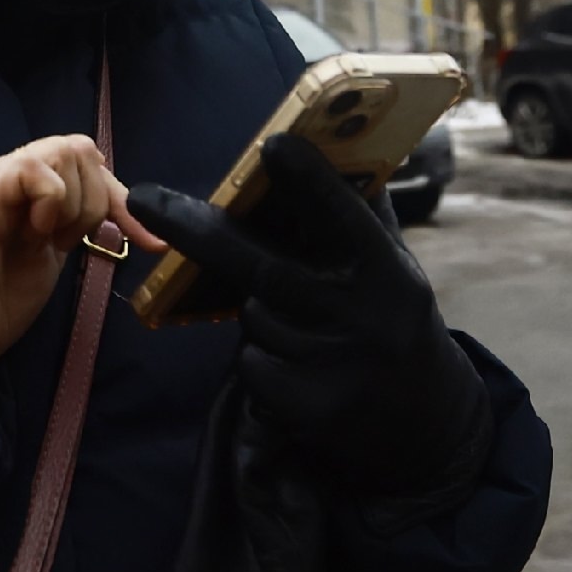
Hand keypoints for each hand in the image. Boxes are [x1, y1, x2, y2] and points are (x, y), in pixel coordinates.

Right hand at [0, 135, 163, 379]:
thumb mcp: (52, 255)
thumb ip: (75, 223)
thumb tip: (134, 211)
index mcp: (18, 188)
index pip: (83, 162)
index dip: (121, 198)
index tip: (149, 242)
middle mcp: (2, 174)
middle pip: (78, 147)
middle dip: (94, 200)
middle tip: (66, 243)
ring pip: (63, 150)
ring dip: (73, 204)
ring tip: (45, 241)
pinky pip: (33, 169)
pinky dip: (51, 201)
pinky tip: (33, 235)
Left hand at [128, 133, 489, 507]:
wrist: (429, 427)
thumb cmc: (394, 324)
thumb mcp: (394, 271)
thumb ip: (361, 219)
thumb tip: (336, 145)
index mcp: (388, 272)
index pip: (344, 217)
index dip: (309, 180)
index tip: (272, 144)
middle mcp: (364, 315)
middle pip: (262, 266)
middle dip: (196, 230)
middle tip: (142, 197)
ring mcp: (336, 364)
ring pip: (253, 316)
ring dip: (259, 313)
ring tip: (307, 331)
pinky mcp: (310, 408)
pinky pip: (252, 364)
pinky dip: (262, 362)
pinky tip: (301, 371)